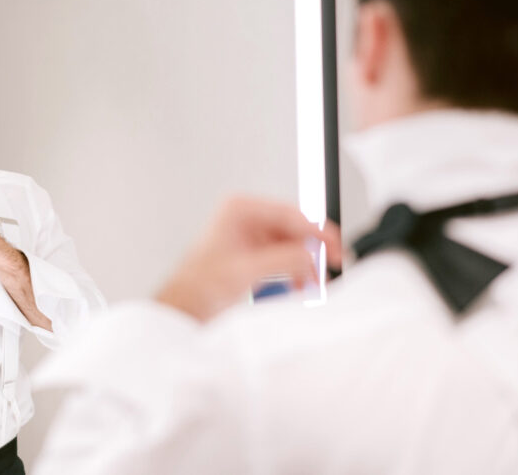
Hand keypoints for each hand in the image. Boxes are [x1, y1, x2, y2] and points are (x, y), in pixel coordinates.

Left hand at [155, 196, 337, 321]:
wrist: (185, 308)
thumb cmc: (199, 285)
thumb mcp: (246, 270)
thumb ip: (282, 260)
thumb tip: (312, 255)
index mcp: (239, 210)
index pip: (288, 214)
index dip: (314, 230)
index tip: (333, 245)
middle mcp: (247, 220)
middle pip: (293, 230)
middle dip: (312, 251)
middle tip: (332, 264)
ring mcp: (252, 237)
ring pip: (292, 246)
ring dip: (306, 265)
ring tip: (315, 282)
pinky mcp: (256, 256)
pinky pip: (285, 259)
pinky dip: (296, 272)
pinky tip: (301, 286)